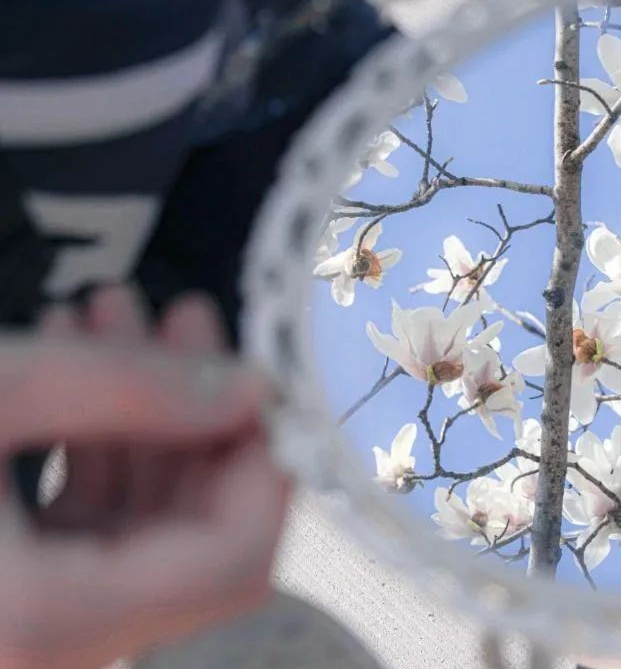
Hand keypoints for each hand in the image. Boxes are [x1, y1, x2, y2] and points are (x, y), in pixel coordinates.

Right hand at [0, 287, 290, 668]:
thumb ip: (125, 386)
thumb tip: (249, 386)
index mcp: (50, 622)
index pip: (235, 560)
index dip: (267, 462)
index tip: (261, 374)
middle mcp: (51, 648)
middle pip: (194, 535)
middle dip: (198, 414)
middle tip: (183, 316)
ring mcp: (34, 626)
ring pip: (141, 521)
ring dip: (140, 412)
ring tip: (113, 313)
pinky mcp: (13, 594)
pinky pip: (87, 526)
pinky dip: (93, 445)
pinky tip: (71, 366)